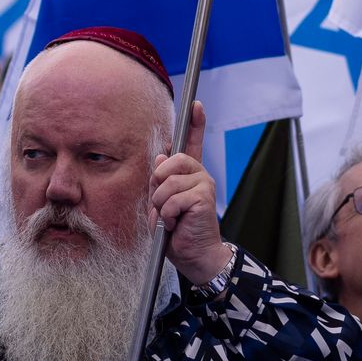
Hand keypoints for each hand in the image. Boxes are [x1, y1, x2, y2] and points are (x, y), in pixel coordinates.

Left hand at [151, 106, 234, 288]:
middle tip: (164, 208)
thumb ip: (160, 182)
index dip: (195, 123)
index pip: (192, 144)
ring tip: (170, 219)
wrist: (195, 256)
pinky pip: (172, 200)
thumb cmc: (177, 233)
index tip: (196, 104)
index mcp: (190, 175)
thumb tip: (160, 158)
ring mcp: (204, 185)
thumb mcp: (161, 205)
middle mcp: (200, 175)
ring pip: (167, 184)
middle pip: (169, 163)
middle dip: (157, 187)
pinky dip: (168, 216)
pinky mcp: (203, 197)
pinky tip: (177, 224)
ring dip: (161, 206)